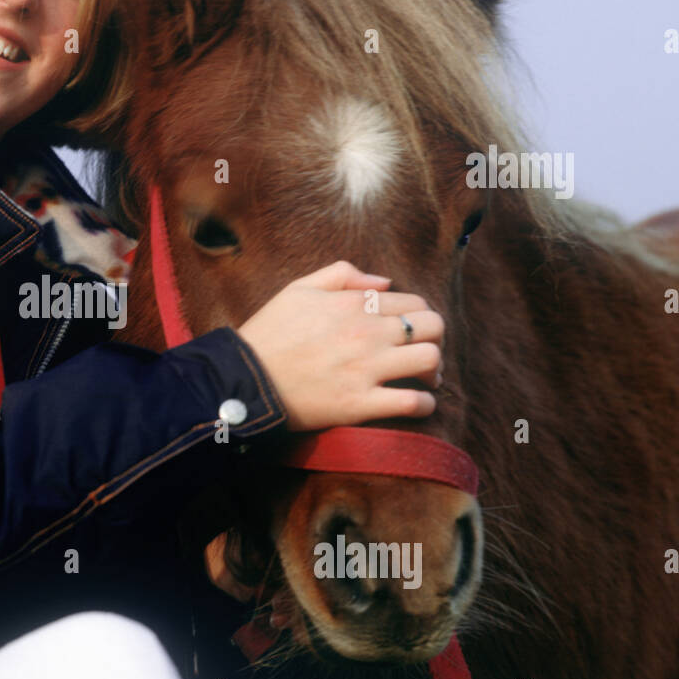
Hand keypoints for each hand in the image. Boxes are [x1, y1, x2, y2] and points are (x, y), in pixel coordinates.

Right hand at [235, 261, 442, 431]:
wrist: (244, 379)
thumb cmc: (269, 333)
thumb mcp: (298, 289)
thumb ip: (342, 274)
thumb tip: (383, 282)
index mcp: (353, 304)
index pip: (414, 301)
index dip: (418, 313)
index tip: (410, 329)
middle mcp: (366, 333)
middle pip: (432, 326)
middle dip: (434, 337)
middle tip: (422, 351)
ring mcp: (365, 369)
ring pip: (430, 360)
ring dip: (434, 370)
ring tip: (425, 379)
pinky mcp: (360, 404)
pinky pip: (412, 404)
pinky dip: (424, 404)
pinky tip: (418, 403)